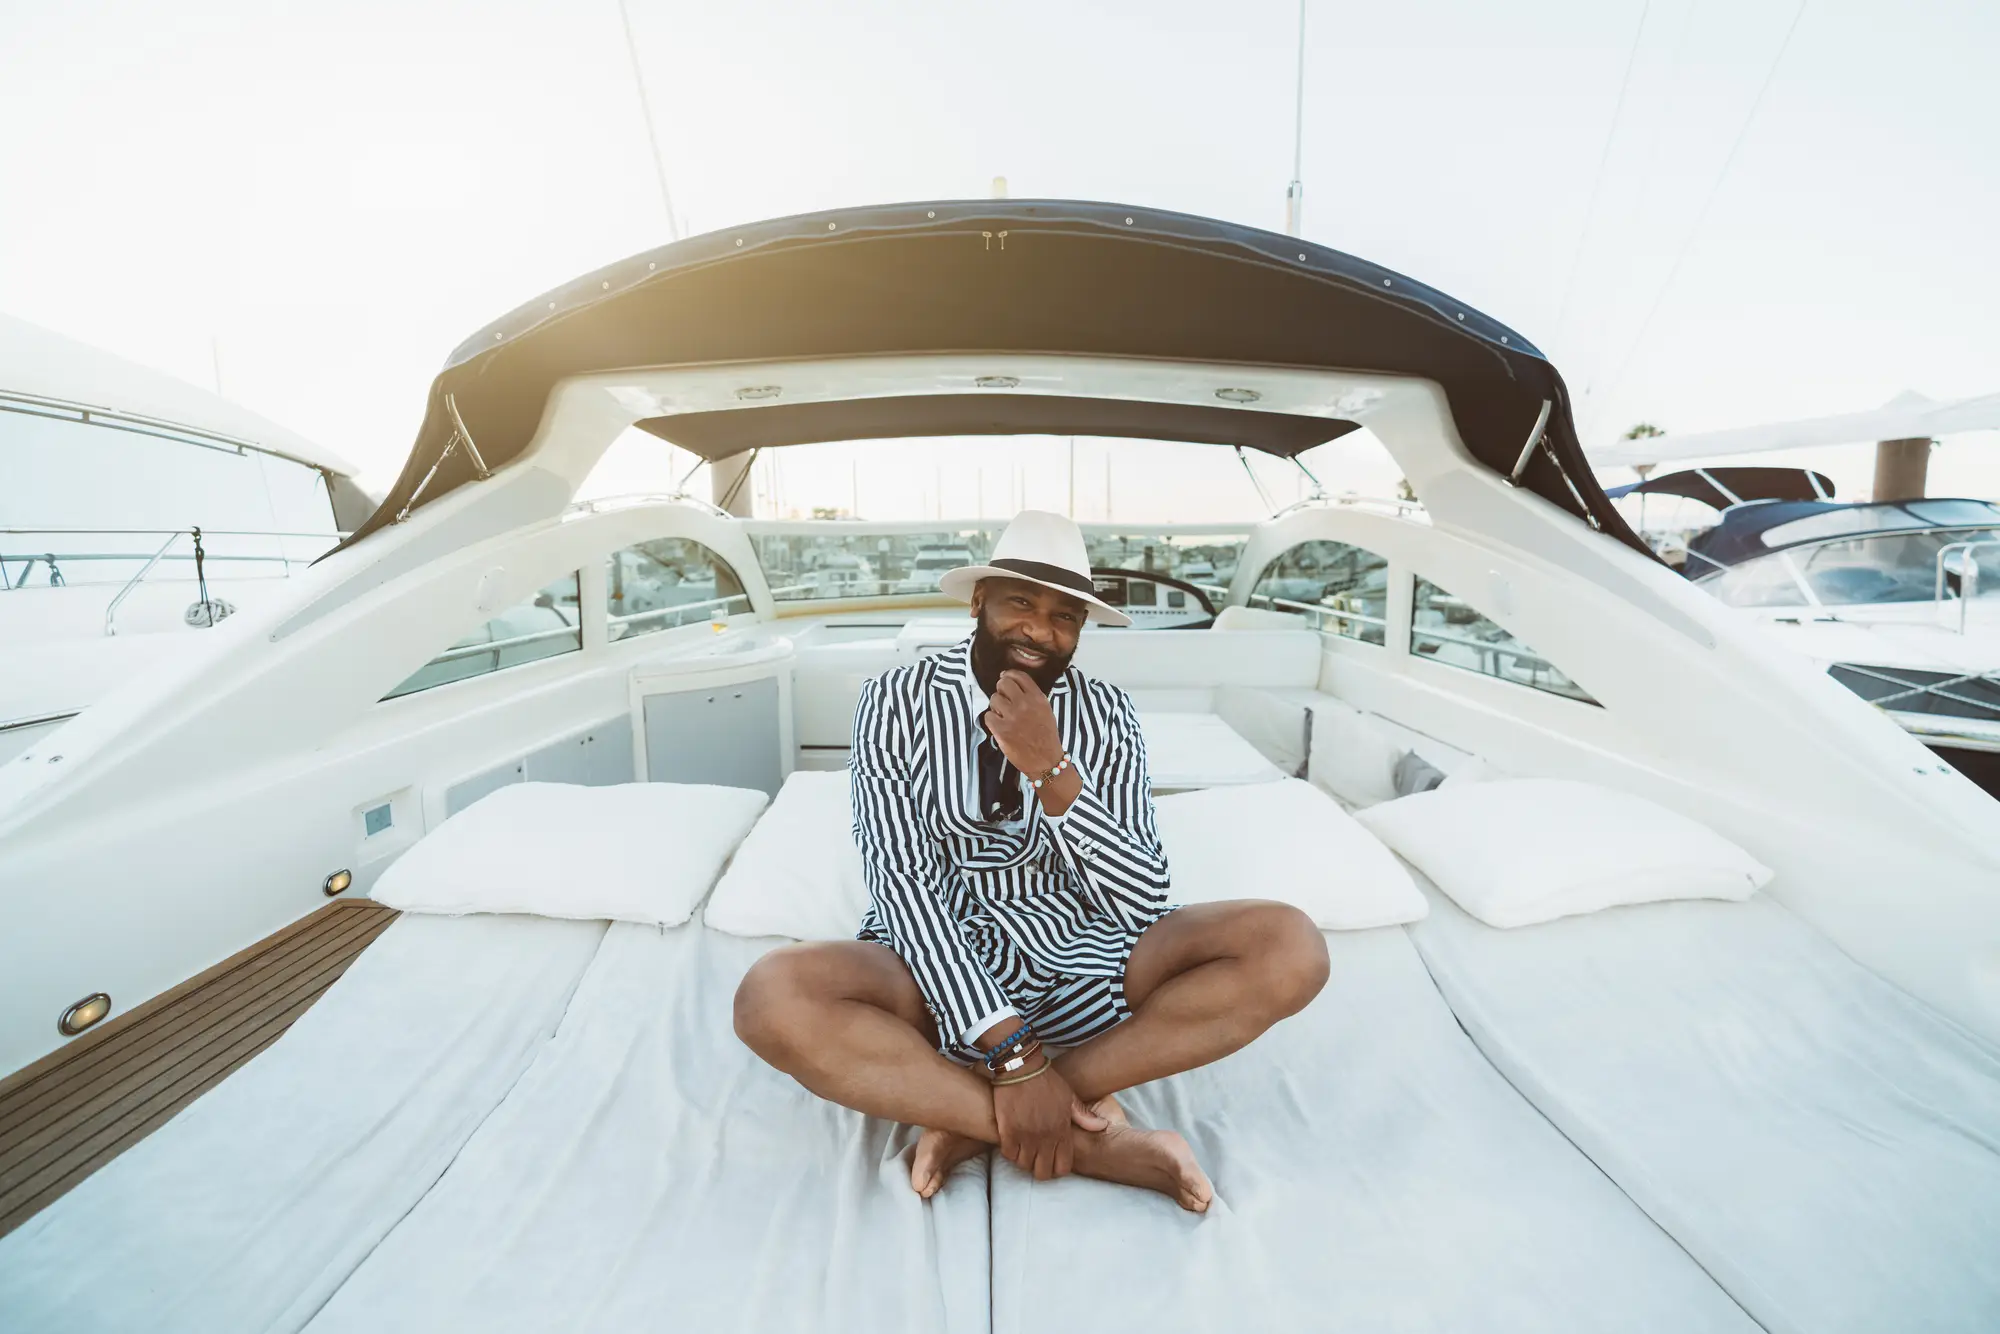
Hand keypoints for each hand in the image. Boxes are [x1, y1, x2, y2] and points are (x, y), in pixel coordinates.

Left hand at [985, 670, 1062, 774]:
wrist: (1045, 760)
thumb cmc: (1046, 736)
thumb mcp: (1046, 711)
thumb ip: (1031, 697)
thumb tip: (1013, 685)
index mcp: (1037, 698)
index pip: (1019, 676)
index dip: (1009, 675)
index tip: (1005, 678)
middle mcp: (1024, 704)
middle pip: (1003, 684)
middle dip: (1001, 690)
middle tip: (1003, 699)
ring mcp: (1012, 717)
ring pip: (993, 699)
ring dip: (996, 706)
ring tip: (1003, 716)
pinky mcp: (1001, 730)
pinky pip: (988, 716)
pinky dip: (991, 720)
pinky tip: (999, 726)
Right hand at [992, 1060, 1109, 1180]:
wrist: (1022, 1068)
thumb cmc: (1047, 1081)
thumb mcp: (1068, 1097)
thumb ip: (1083, 1116)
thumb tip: (1102, 1126)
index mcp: (1061, 1131)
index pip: (1063, 1167)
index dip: (1058, 1168)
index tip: (1053, 1161)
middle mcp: (1044, 1138)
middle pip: (1043, 1172)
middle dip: (1041, 1169)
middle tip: (1037, 1158)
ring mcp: (1025, 1136)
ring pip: (1024, 1165)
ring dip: (1025, 1160)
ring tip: (1024, 1150)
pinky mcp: (1008, 1131)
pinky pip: (1008, 1154)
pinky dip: (1010, 1151)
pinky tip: (1012, 1142)